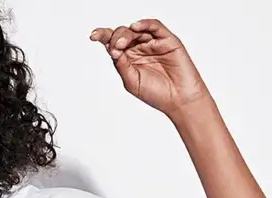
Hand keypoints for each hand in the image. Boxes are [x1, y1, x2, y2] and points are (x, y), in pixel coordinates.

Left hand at [89, 18, 210, 117]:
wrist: (179, 100)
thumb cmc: (157, 94)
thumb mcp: (131, 81)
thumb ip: (121, 65)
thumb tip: (112, 48)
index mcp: (129, 59)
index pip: (113, 43)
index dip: (103, 36)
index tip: (93, 36)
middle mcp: (140, 48)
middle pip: (123, 34)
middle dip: (116, 38)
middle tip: (116, 50)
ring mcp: (153, 43)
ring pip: (136, 29)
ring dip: (127, 34)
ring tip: (122, 44)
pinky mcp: (167, 40)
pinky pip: (155, 26)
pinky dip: (145, 24)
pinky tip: (136, 27)